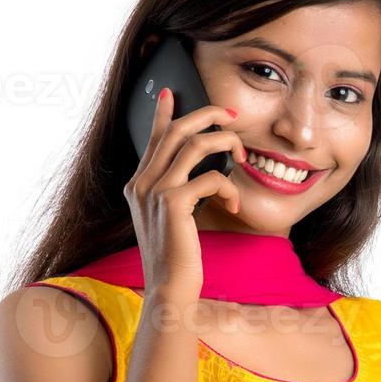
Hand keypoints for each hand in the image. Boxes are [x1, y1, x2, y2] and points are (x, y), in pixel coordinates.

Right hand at [123, 86, 246, 307]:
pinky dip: (229, 188)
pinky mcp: (173, 203)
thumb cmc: (176, 259)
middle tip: (231, 115)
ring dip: (226, 143)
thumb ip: (178, 193)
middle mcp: (142, 183)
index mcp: (138, 185)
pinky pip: (210, 178)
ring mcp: (155, 191)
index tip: (170, 92)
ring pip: (195, 144)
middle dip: (208, 115)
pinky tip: (234, 204)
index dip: (163, 113)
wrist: (168, 289)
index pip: (153, 139)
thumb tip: (201, 173)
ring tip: (242, 156)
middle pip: (177, 130)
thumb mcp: (171, 220)